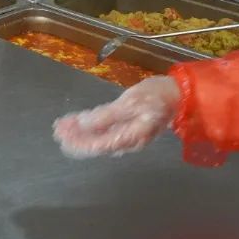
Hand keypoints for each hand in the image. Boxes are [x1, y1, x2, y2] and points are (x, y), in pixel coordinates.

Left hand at [53, 75, 179, 157]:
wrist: (181, 93)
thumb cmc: (158, 95)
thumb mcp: (131, 102)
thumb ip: (107, 115)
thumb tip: (84, 126)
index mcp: (131, 136)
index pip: (99, 145)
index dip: (79, 143)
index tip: (61, 137)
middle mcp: (129, 141)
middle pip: (97, 144)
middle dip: (76, 139)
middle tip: (57, 131)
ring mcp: (129, 135)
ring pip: (99, 138)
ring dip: (80, 133)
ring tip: (63, 127)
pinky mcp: (129, 127)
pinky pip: (106, 131)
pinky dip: (90, 127)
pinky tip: (78, 123)